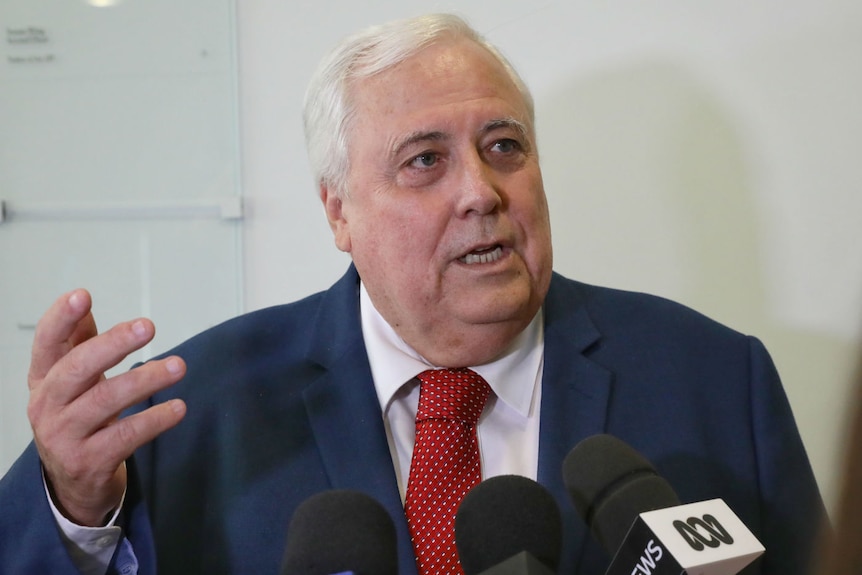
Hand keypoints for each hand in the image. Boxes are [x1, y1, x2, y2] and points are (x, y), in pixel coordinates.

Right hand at [27, 289, 186, 525]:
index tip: (82, 295)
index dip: (60, 319)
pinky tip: (178, 408)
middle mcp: (46, 408)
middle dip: (113, 345)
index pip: (46, 345)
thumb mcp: (71, 384)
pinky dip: (154, 420)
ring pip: (104, 402)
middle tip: (148, 326)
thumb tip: (84, 304)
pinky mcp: (88, 463)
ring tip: (178, 367)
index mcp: (42, 381)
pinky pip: (125, 436)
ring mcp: (64, 438)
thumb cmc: (77, 420)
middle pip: (77, 369)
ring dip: (145, 380)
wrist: (74, 485)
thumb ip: (78, 345)